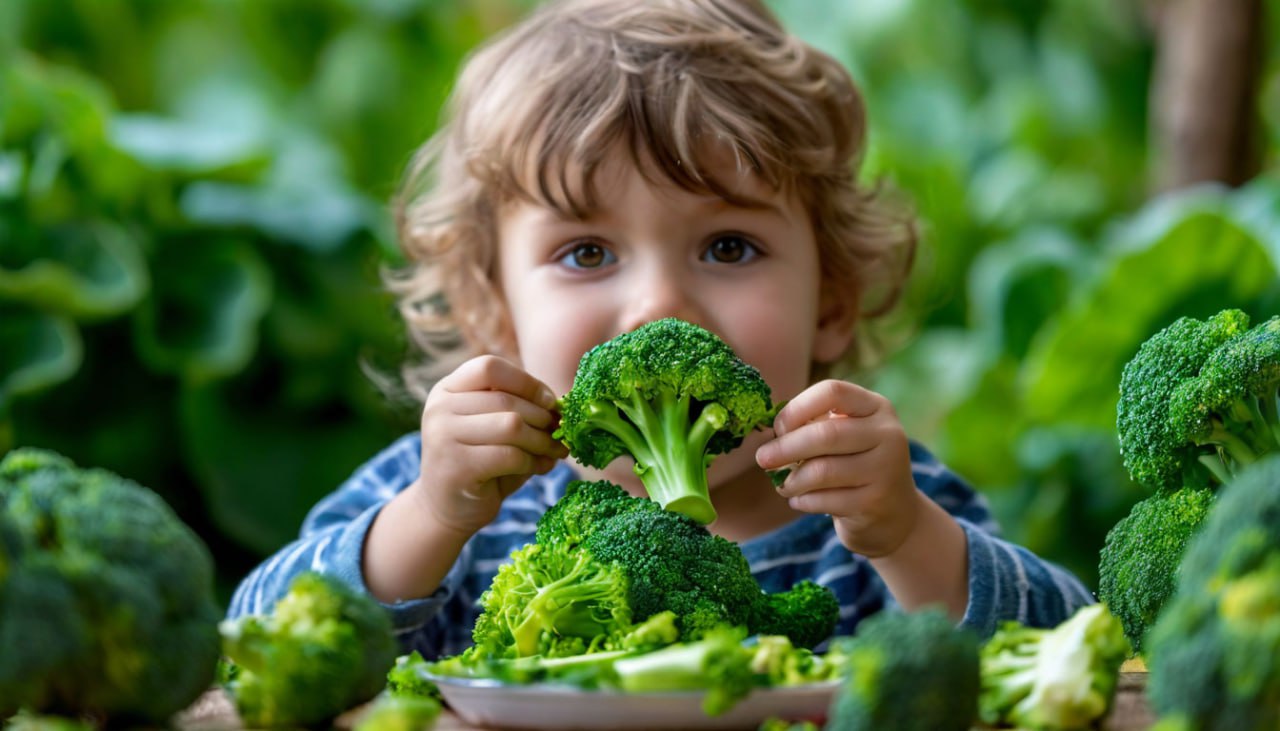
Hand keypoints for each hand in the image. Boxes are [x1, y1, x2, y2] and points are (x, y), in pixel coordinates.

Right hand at [413, 355, 567, 536]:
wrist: (446, 509)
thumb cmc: (480, 462)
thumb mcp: (492, 426)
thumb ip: (516, 408)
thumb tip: (560, 404)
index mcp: (447, 390)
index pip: (489, 367)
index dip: (526, 382)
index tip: (549, 401)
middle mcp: (439, 409)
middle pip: (506, 400)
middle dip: (542, 417)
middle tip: (560, 432)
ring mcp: (442, 437)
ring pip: (512, 426)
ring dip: (542, 440)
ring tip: (555, 451)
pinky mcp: (456, 467)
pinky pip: (510, 456)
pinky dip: (534, 461)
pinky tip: (542, 467)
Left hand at [755, 379, 919, 557]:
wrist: (894, 512)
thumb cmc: (854, 465)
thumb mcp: (844, 436)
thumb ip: (813, 426)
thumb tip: (771, 433)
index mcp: (876, 407)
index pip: (832, 391)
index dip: (797, 408)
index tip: (778, 428)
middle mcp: (888, 434)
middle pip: (826, 434)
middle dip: (786, 447)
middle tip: (762, 459)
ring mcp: (886, 469)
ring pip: (823, 471)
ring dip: (792, 480)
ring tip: (783, 485)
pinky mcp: (876, 502)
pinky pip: (826, 500)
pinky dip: (803, 500)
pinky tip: (798, 500)